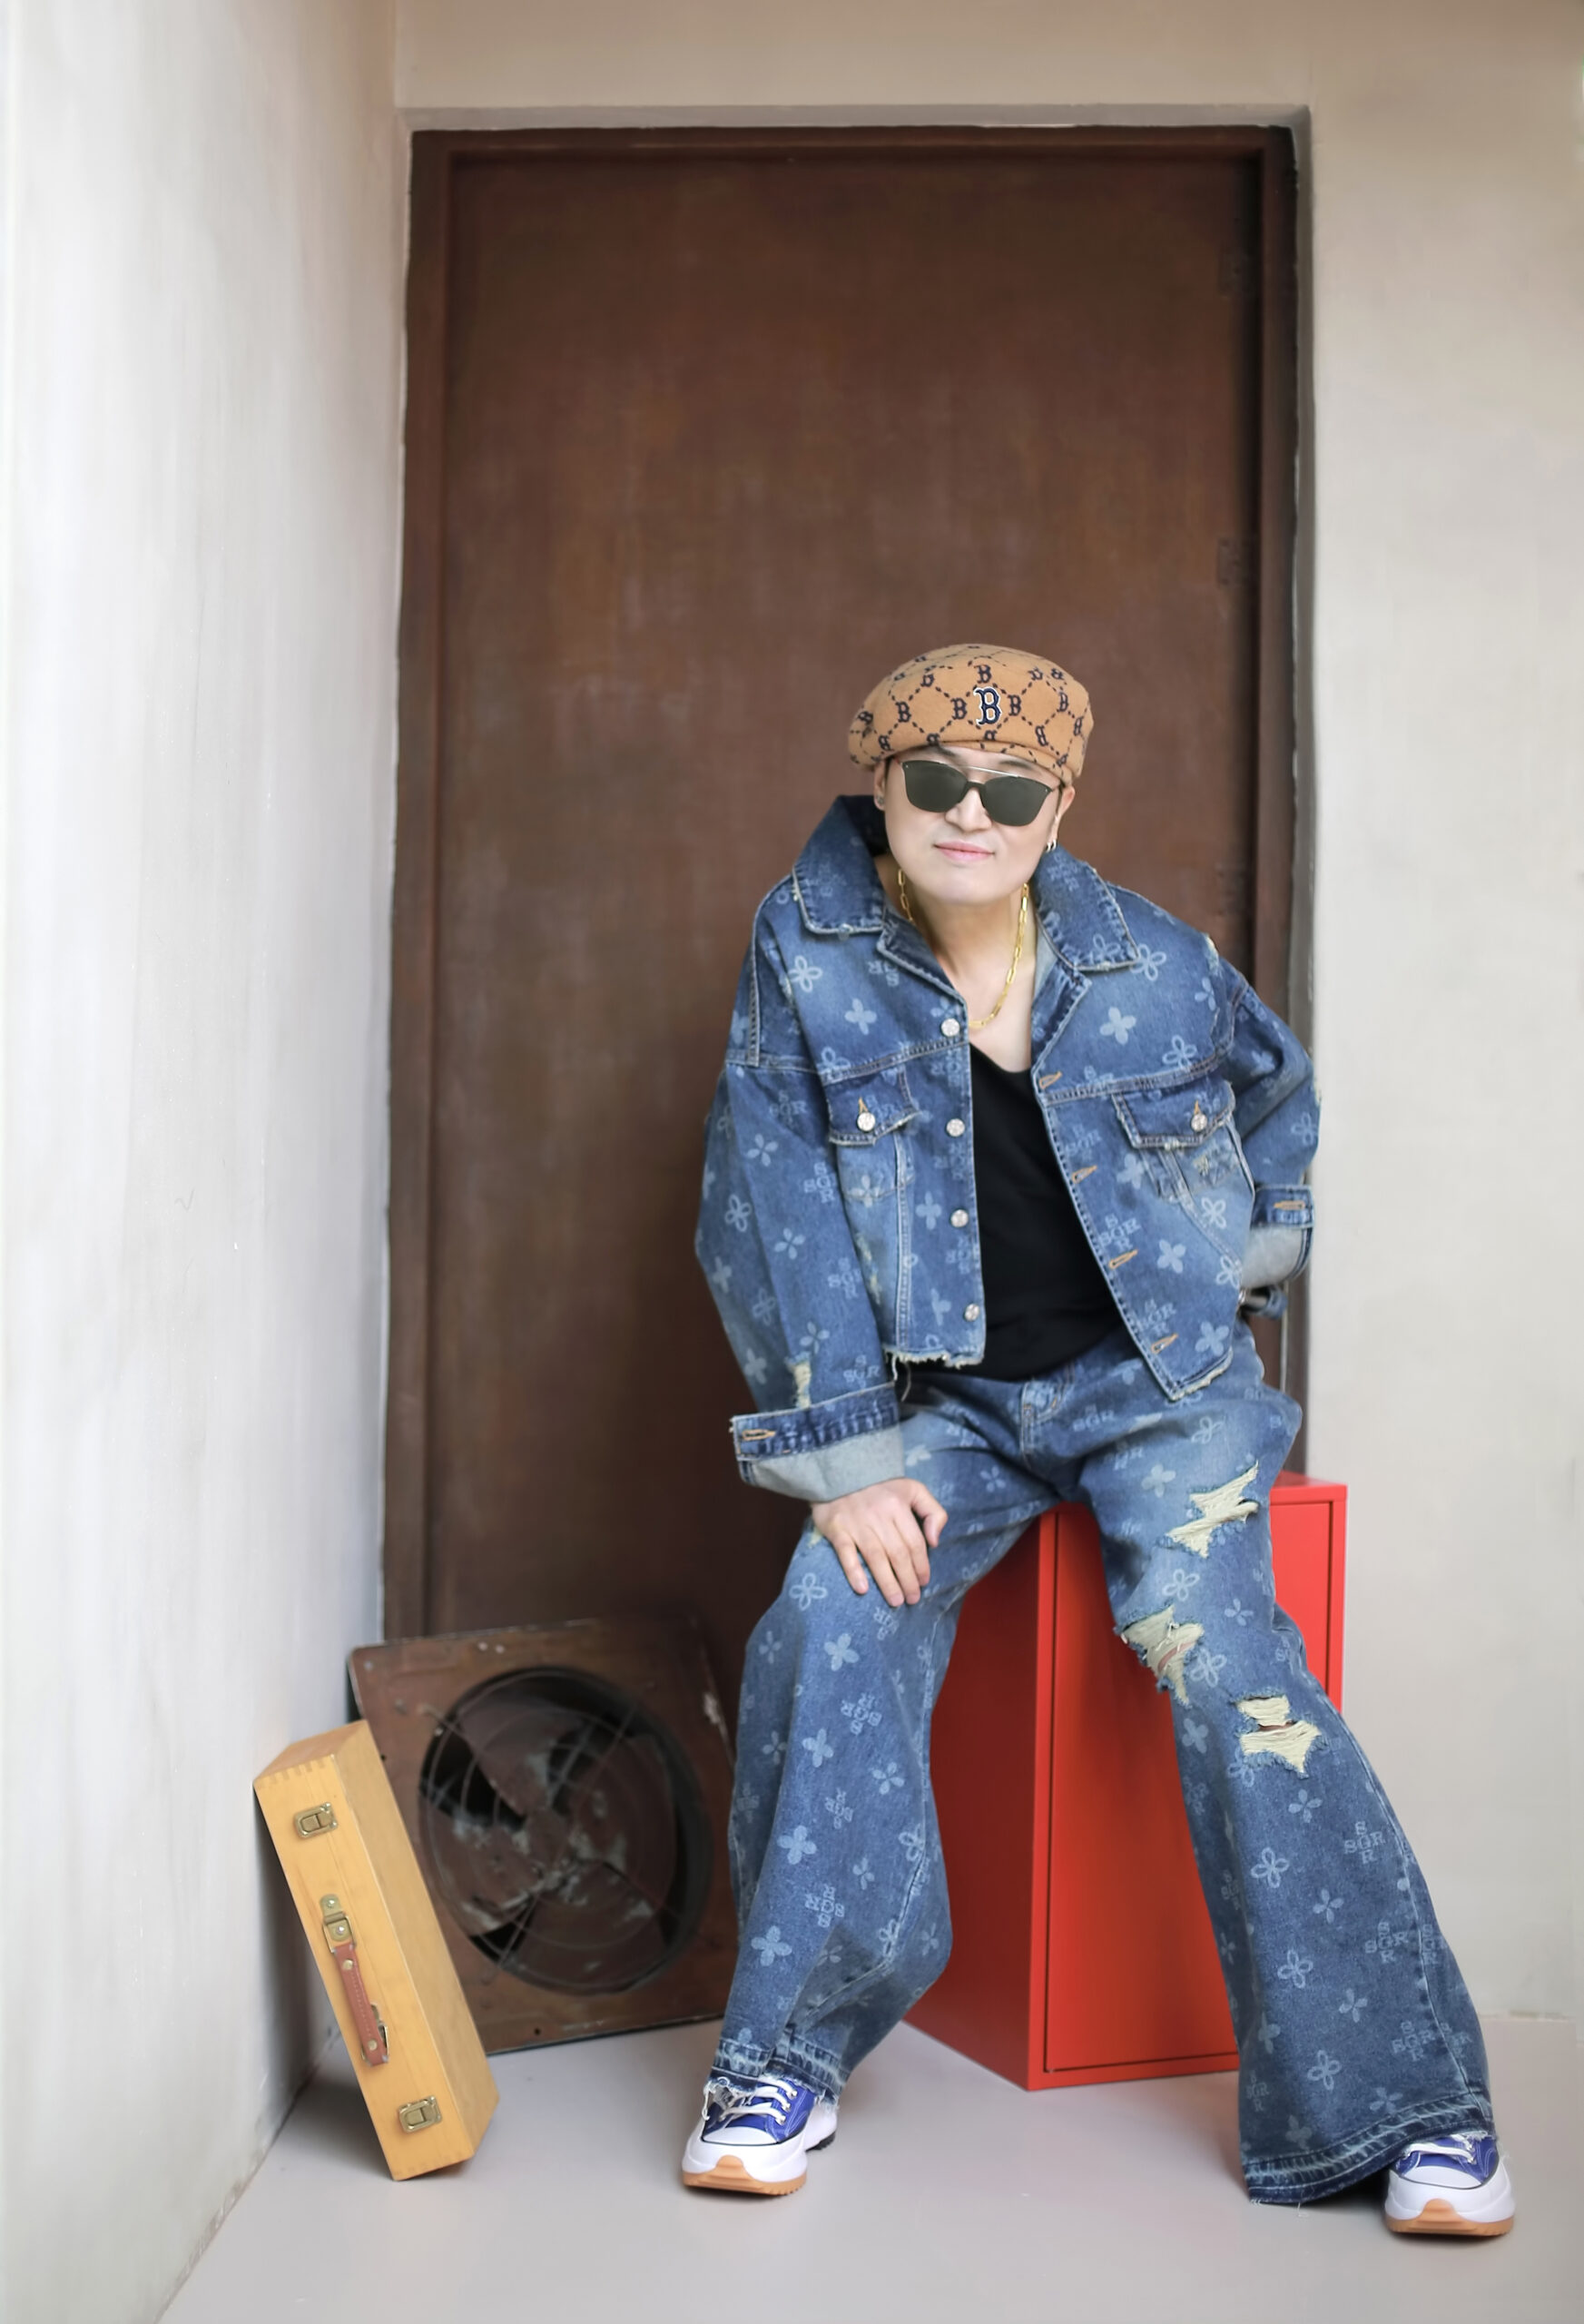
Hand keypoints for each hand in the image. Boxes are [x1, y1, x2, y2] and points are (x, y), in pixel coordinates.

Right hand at [809, 1478, 946, 1608]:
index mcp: (898, 1505)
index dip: (922, 1565)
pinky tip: (862, 1589)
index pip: (915, 1543)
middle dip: (907, 1580)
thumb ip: (933, 1511)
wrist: (841, 1470)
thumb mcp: (913, 1489)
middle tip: (912, 1599)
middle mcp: (878, 1515)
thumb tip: (935, 1542)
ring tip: (895, 1601)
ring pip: (875, 1557)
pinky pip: (846, 1553)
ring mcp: (856, 1523)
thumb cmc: (881, 1486)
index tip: (924, 1582)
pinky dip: (853, 1571)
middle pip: (898, 1554)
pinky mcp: (837, 1528)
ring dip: (887, 1583)